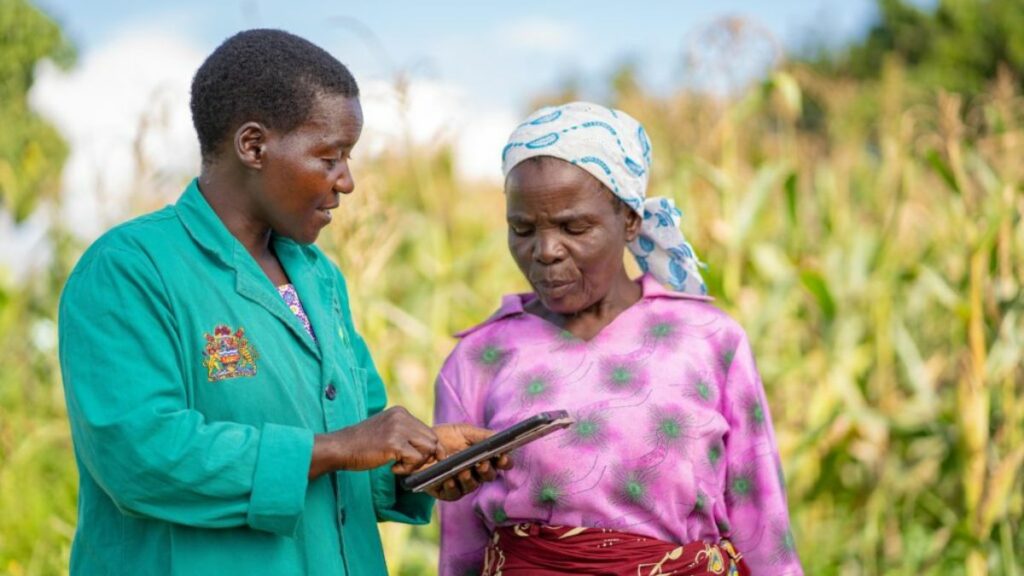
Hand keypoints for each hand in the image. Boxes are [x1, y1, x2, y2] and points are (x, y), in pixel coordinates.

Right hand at [310, 407, 443, 478]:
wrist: (340, 448)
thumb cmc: (362, 444)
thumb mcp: (387, 431)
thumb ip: (406, 435)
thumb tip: (433, 449)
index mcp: (401, 412)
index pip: (428, 431)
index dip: (428, 448)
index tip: (423, 460)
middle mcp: (402, 417)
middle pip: (432, 440)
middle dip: (425, 456)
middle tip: (407, 464)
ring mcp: (398, 429)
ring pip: (428, 449)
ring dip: (416, 463)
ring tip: (398, 465)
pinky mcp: (394, 443)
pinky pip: (416, 459)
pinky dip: (406, 468)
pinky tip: (392, 467)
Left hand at [424, 424, 512, 501]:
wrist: (420, 444)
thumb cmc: (445, 437)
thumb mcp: (464, 432)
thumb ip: (482, 435)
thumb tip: (499, 437)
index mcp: (484, 458)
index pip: (500, 463)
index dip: (504, 462)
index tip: (503, 457)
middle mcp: (476, 473)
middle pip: (488, 476)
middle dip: (487, 470)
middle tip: (482, 463)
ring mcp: (462, 484)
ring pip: (471, 486)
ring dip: (469, 479)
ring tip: (464, 470)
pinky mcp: (446, 492)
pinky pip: (453, 494)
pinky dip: (452, 487)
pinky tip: (449, 479)